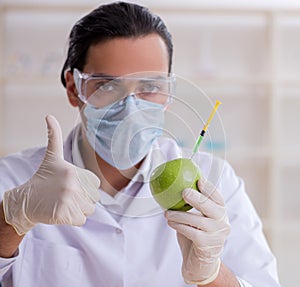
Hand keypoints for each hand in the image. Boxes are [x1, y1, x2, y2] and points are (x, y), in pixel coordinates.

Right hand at [3, 115, 99, 234]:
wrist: (26, 200)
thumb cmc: (43, 178)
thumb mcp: (52, 156)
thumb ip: (54, 136)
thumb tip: (49, 116)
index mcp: (74, 171)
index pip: (95, 185)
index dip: (85, 188)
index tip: (70, 185)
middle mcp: (73, 184)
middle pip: (93, 198)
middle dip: (82, 200)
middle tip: (64, 195)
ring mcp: (68, 200)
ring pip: (88, 210)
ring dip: (77, 210)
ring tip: (62, 203)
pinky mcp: (63, 214)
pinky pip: (81, 220)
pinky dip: (72, 219)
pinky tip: (60, 211)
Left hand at [165, 177, 229, 284]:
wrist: (199, 263)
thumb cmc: (196, 235)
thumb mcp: (196, 218)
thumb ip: (192, 205)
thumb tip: (176, 185)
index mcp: (221, 213)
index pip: (218, 198)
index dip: (209, 188)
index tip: (199, 180)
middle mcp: (222, 223)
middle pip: (211, 207)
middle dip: (197, 198)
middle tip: (183, 192)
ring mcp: (216, 235)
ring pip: (197, 220)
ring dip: (180, 215)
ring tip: (167, 212)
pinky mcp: (207, 245)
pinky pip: (191, 232)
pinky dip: (179, 226)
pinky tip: (170, 222)